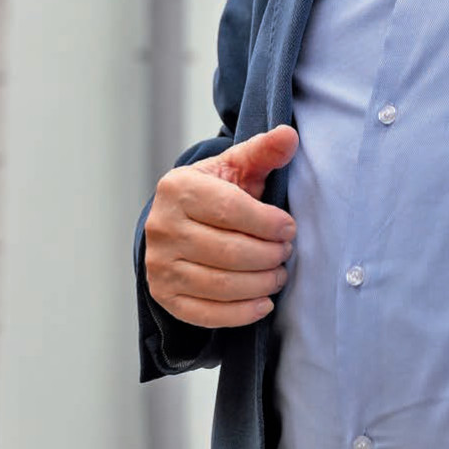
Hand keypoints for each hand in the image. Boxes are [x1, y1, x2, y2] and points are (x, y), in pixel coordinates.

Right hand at [144, 126, 299, 329]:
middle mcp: (162, 227)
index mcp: (178, 188)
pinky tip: (263, 303)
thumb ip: (263, 151)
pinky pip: (206, 313)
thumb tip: (290, 135)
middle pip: (229, 251)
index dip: (268, 223)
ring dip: (260, 284)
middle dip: (268, 256)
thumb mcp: (236, 167)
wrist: (180, 221)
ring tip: (278, 275)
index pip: (231, 209)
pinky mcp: (164, 295)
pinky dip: (240, 313)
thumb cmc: (216, 192)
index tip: (290, 229)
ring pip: (221, 284)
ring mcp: (159, 264)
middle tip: (286, 254)